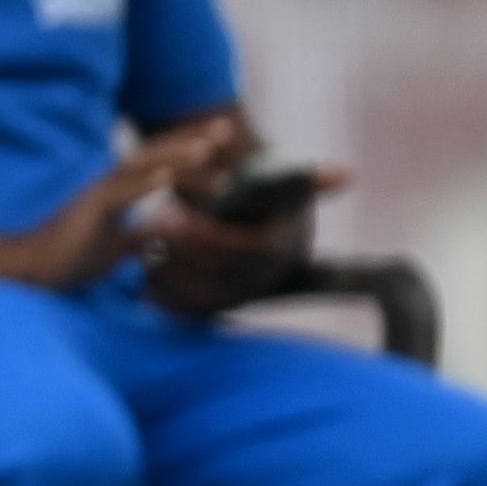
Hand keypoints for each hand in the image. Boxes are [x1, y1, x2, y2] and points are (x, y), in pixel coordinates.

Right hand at [0, 131, 217, 291]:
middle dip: (193, 140)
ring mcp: (99, 191)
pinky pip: (122, 192)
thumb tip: (164, 231)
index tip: (224, 142)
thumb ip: (141, 235)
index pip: (161, 164)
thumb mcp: (117, 246)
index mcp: (118, 189)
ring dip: (177, 156)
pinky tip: (168, 175)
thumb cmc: (68, 257)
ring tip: (209, 147)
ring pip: (144, 166)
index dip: (191, 150)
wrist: (32, 268)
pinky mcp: (91, 207)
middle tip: (229, 128)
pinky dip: (145, 182)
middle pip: (158, 154)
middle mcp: (110, 182)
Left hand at [136, 154, 345, 320]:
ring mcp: (244, 294)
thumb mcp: (279, 173)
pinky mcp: (221, 305)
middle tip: (147, 227)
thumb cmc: (261, 182)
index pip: (245, 249)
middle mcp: (267, 277)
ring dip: (171, 274)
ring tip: (141, 249)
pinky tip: (142, 277)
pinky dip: (169, 299)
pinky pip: (193, 313)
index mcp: (283, 248)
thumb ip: (302, 174)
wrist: (254, 211)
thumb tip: (345, 173)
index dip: (206, 233)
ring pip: (206, 296)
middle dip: (183, 251)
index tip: (171, 212)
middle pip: (223, 273)